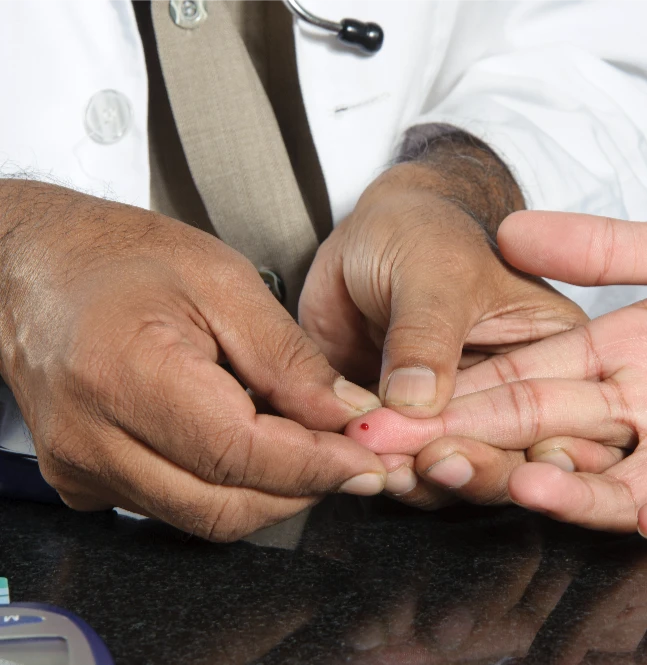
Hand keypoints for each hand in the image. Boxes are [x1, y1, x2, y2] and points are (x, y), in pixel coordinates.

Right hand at [0, 180, 385, 540]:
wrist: (36, 269)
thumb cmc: (117, 258)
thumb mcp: (223, 282)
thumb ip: (289, 357)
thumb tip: (347, 413)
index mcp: (126, 374)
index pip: (239, 453)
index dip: (315, 464)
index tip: (367, 457)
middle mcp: (93, 437)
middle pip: (225, 506)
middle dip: (305, 489)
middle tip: (355, 458)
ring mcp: (84, 468)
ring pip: (206, 519)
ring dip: (274, 495)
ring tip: (315, 451)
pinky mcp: (87, 481)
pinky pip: (178, 508)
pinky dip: (233, 489)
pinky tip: (260, 451)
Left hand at [300, 163, 586, 506]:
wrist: (364, 238)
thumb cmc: (422, 232)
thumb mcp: (435, 270)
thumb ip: (427, 333)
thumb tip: (415, 402)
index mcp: (559, 354)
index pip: (565, 415)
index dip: (540, 447)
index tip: (502, 454)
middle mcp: (524, 398)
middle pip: (519, 458)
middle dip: (477, 469)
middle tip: (432, 460)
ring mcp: (468, 421)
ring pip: (464, 476)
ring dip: (428, 480)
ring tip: (393, 465)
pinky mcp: (416, 435)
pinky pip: (408, 469)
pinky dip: (387, 470)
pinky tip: (368, 462)